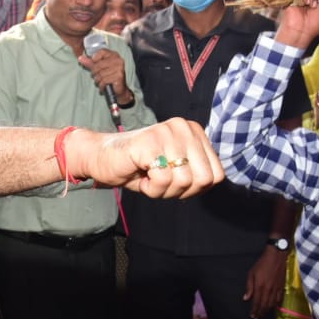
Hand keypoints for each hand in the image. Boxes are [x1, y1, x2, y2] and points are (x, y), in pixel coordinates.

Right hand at [70, 119, 223, 198]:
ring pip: (183, 181)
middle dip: (181, 191)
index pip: (217, 174)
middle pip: (204, 179)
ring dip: (163, 190)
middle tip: (160, 183)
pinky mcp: (150, 143)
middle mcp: (184, 127)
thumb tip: (214, 181)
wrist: (101, 157)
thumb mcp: (175, 169)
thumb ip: (196, 172)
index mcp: (194, 131)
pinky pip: (163, 180)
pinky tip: (140, 177)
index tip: (174, 183)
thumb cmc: (138, 167)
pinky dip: (151, 189)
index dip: (196, 189)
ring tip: (148, 178)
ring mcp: (167, 133)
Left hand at [78, 47, 133, 105]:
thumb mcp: (99, 68)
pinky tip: (104, 86)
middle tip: (98, 77)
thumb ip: (90, 63)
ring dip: (98, 81)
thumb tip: (80, 58)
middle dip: (95, 73)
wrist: (119, 89)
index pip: (101, 52)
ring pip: (100, 74)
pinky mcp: (119, 76)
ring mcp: (119, 68)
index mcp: (114, 55)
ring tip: (102, 82)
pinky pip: (104, 81)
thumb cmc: (109, 77)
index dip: (94, 59)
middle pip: (98, 65)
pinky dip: (102, 85)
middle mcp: (118, 60)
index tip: (95, 65)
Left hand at [243, 245, 286, 318]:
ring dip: (267, 311)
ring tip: (263, 315)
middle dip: (260, 313)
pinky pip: (278, 299)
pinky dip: (275, 305)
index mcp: (260, 286)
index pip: (256, 302)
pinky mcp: (281, 287)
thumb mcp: (251, 273)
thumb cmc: (262, 264)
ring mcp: (276, 289)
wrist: (276, 256)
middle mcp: (268, 290)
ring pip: (271, 304)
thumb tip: (246, 299)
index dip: (254, 310)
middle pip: (264, 305)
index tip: (252, 316)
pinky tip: (273, 307)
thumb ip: (249, 287)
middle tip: (257, 318)